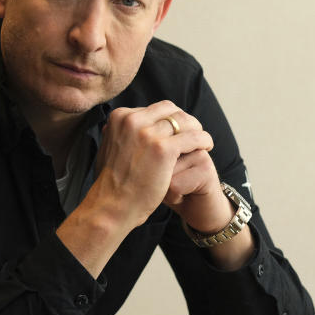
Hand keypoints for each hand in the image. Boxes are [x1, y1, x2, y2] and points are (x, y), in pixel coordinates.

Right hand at [94, 100, 213, 229]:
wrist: (111, 205)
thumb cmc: (111, 182)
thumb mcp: (108, 147)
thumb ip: (119, 133)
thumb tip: (125, 126)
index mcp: (120, 116)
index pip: (154, 109)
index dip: (167, 120)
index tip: (175, 132)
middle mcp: (132, 120)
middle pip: (170, 110)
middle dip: (183, 120)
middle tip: (192, 132)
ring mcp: (147, 134)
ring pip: (184, 121)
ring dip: (196, 128)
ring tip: (202, 141)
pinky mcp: (163, 149)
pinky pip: (194, 137)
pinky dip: (204, 140)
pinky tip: (206, 147)